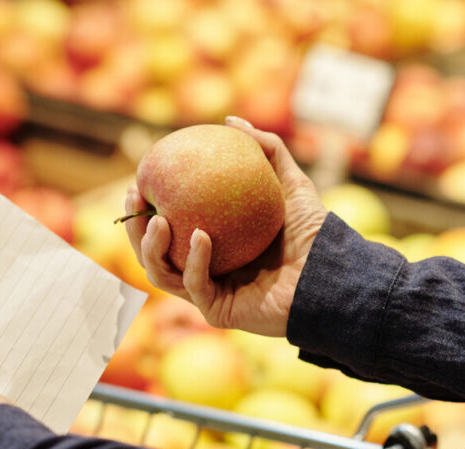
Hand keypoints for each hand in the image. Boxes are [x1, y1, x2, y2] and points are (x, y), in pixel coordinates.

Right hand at [125, 116, 327, 336]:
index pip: (166, 229)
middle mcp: (204, 271)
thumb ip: (265, 149)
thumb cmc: (313, 233)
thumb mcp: (289, 182)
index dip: (144, 208)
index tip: (139, 180)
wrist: (330, 274)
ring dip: (152, 248)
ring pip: (161, 274)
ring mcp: (208, 294)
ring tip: (159, 220)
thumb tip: (230, 119)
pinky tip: (201, 236)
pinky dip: (195, 260)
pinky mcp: (218, 312)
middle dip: (134, 229)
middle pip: (152, 254)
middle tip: (135, 197)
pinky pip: (195, 284)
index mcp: (212, 246)